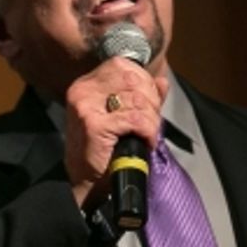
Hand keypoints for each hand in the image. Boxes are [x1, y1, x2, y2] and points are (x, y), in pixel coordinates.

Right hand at [62, 57, 165, 209]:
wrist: (86, 181)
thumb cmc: (103, 150)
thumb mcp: (122, 117)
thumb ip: (142, 96)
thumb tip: (162, 81)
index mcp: (87, 84)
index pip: (123, 65)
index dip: (143, 82)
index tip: (149, 103)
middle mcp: (84, 90)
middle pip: (132, 80)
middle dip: (150, 101)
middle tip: (150, 122)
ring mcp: (87, 106)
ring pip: (137, 100)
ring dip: (151, 119)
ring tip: (147, 134)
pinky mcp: (94, 124)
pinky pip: (135, 119)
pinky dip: (147, 131)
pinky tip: (145, 141)